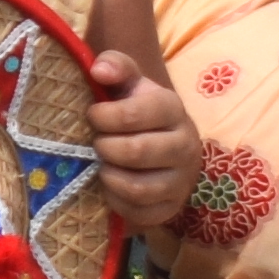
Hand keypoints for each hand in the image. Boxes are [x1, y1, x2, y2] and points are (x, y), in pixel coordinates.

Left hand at [86, 47, 202, 237]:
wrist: (157, 146)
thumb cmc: (134, 112)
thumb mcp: (127, 85)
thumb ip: (115, 66)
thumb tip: (98, 70)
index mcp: (172, 109)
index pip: (135, 113)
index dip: (104, 116)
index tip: (92, 115)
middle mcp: (186, 145)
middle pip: (136, 151)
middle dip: (104, 148)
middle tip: (95, 144)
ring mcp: (182, 180)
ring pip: (139, 187)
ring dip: (109, 176)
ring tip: (101, 165)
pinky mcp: (172, 208)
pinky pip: (140, 212)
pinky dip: (117, 201)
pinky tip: (110, 187)